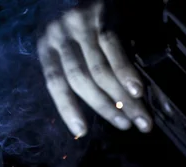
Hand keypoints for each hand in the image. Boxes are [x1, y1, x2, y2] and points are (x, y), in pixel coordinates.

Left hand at [37, 0, 151, 136]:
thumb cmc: (74, 17)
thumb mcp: (61, 39)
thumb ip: (72, 66)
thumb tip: (100, 105)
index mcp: (46, 46)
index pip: (55, 82)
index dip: (67, 108)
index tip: (82, 131)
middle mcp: (60, 36)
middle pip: (81, 80)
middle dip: (104, 107)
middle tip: (124, 126)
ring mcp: (81, 25)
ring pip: (101, 70)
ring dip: (122, 98)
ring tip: (139, 118)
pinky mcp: (103, 16)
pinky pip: (115, 49)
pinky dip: (127, 73)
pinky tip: (138, 90)